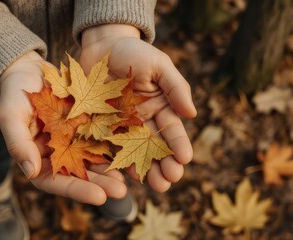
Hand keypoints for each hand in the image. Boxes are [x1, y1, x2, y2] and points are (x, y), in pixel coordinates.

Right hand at [0, 51, 125, 204]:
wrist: (29, 70)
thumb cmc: (15, 93)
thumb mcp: (11, 115)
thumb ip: (18, 143)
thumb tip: (31, 172)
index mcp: (37, 158)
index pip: (56, 182)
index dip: (77, 191)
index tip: (99, 197)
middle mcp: (58, 154)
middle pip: (79, 176)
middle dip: (100, 184)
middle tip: (120, 191)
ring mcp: (74, 140)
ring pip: (93, 160)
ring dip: (110, 171)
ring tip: (128, 179)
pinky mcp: (87, 125)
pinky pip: (102, 138)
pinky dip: (115, 146)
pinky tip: (130, 151)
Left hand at [80, 24, 196, 191]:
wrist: (102, 45)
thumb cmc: (134, 52)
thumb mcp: (159, 66)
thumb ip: (175, 87)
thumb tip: (191, 113)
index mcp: (161, 107)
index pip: (172, 130)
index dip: (179, 144)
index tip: (185, 158)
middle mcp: (144, 121)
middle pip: (155, 148)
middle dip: (164, 165)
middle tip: (170, 180)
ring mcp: (122, 127)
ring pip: (135, 154)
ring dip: (146, 170)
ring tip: (156, 186)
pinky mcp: (101, 128)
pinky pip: (110, 148)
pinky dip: (117, 163)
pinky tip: (125, 177)